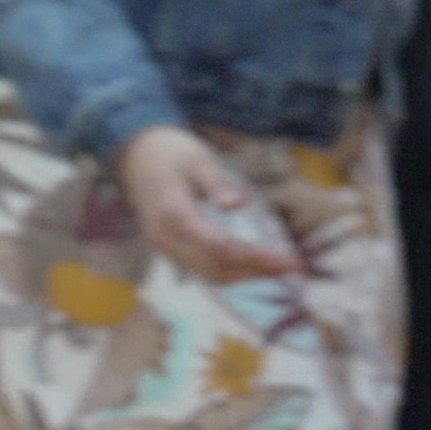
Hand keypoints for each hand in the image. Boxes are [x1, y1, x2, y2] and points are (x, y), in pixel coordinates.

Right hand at [115, 125, 304, 283]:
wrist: (137, 157)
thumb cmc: (171, 153)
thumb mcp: (198, 160)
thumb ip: (216, 184)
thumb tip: (238, 204)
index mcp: (174, 216)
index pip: (219, 247)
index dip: (254, 257)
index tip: (286, 258)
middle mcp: (167, 239)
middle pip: (216, 267)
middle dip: (256, 271)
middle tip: (293, 266)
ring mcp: (167, 248)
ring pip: (209, 274)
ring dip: (246, 276)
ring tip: (280, 268)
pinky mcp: (172, 249)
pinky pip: (203, 269)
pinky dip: (232, 271)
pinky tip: (256, 264)